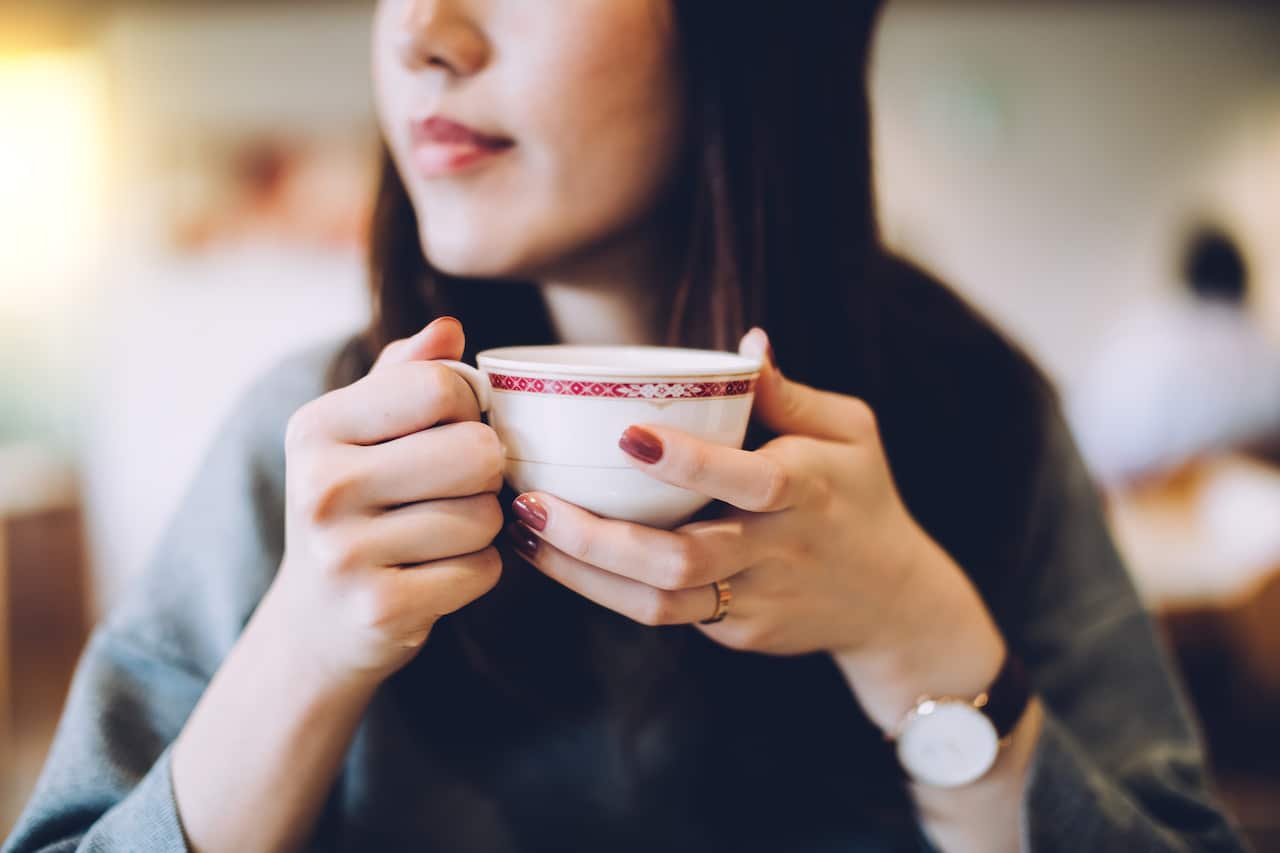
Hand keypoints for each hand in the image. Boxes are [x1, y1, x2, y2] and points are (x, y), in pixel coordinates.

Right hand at [271, 317, 505, 689]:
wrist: (317, 621)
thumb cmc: (357, 508)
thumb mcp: (362, 433)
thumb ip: (406, 373)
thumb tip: (448, 327)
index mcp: (315, 427)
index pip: (438, 385)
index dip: (468, 405)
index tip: (451, 428)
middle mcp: (319, 486)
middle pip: (475, 451)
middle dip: (485, 470)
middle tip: (457, 486)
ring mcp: (344, 553)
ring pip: (486, 515)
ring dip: (483, 524)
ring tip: (441, 532)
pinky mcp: (379, 609)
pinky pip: (483, 570)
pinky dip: (477, 571)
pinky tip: (438, 572)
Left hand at [506, 327, 1003, 729]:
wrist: (891, 601)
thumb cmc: (859, 494)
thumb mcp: (849, 431)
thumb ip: (790, 393)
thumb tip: (747, 341)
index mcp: (806, 490)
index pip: (744, 479)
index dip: (686, 460)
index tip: (625, 431)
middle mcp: (776, 551)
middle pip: (680, 558)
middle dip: (595, 537)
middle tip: (530, 502)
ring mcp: (753, 599)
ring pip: (658, 601)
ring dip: (582, 572)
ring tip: (526, 534)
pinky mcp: (735, 631)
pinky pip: (663, 613)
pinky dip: (606, 588)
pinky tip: (561, 556)